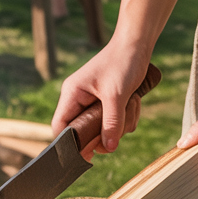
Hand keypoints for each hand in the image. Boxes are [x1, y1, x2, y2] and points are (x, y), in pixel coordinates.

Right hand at [52, 40, 151, 155]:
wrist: (137, 43)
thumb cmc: (122, 63)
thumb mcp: (117, 96)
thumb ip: (111, 123)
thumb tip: (108, 148)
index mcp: (72, 94)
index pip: (60, 127)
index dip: (70, 144)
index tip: (88, 155)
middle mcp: (79, 98)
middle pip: (83, 132)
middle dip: (104, 133)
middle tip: (119, 128)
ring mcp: (93, 99)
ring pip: (102, 127)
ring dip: (120, 124)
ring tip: (130, 105)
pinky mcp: (107, 100)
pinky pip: (113, 120)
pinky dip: (126, 116)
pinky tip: (134, 102)